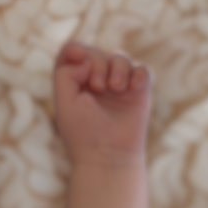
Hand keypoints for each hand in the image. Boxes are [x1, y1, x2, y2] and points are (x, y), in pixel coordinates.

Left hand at [54, 42, 151, 165]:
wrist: (108, 156)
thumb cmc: (83, 133)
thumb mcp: (65, 102)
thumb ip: (65, 72)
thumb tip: (84, 56)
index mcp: (75, 84)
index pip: (74, 53)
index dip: (76, 51)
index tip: (80, 61)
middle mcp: (96, 82)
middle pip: (97, 52)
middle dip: (98, 64)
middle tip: (98, 87)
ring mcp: (118, 86)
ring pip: (120, 57)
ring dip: (119, 67)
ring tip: (116, 88)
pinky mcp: (138, 91)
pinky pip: (142, 69)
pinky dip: (138, 73)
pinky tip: (131, 88)